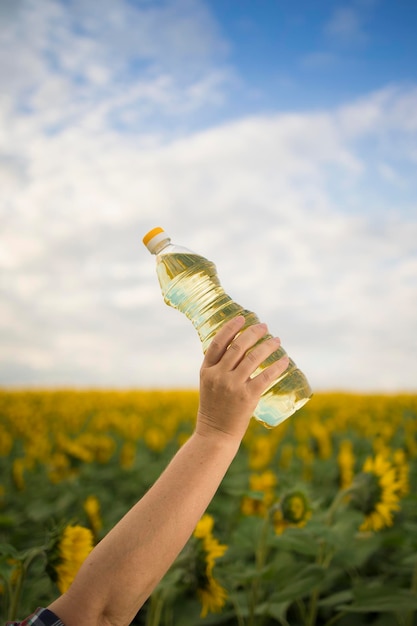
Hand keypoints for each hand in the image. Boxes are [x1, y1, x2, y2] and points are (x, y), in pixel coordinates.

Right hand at [196, 315, 288, 442]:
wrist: (215, 435)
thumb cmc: (214, 409)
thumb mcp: (209, 385)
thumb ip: (219, 368)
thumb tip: (240, 350)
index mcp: (206, 371)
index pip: (218, 343)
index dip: (230, 328)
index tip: (242, 318)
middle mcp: (218, 376)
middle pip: (238, 347)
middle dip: (253, 333)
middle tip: (264, 326)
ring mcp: (232, 386)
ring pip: (254, 358)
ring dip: (268, 346)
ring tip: (277, 340)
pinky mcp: (247, 397)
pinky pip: (265, 376)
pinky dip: (277, 366)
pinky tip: (285, 360)